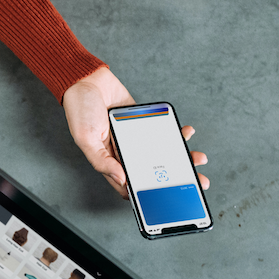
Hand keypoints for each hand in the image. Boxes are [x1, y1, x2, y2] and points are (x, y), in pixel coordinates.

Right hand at [62, 68, 209, 196]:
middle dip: (174, 178)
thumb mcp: (86, 139)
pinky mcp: (143, 124)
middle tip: (195, 181)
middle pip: (152, 172)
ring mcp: (135, 139)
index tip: (166, 197)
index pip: (130, 185)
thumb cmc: (79, 110)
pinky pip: (163, 132)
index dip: (146, 194)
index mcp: (109, 161)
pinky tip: (187, 132)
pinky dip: (176, 133)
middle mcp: (124, 153)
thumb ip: (102, 161)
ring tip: (198, 158)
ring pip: (162, 153)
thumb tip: (121, 179)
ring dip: (181, 156)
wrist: (88, 81)